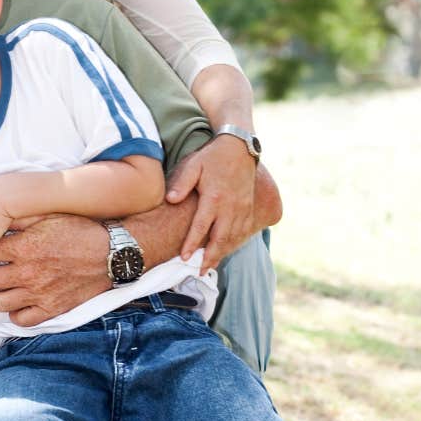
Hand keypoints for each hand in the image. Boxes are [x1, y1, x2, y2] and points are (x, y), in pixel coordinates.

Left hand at [0, 214, 109, 326]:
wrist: (110, 254)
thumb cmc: (79, 231)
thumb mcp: (49, 216)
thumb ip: (20, 220)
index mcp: (24, 248)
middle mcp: (27, 273)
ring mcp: (39, 294)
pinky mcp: (51, 309)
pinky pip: (21, 320)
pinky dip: (14, 313)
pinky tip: (17, 302)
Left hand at [165, 136, 256, 270]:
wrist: (240, 148)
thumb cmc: (212, 157)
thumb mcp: (193, 165)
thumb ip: (182, 184)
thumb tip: (170, 200)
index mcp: (214, 198)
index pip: (201, 227)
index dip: (192, 244)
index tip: (184, 257)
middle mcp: (230, 207)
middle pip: (220, 239)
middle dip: (210, 258)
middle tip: (199, 272)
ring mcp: (242, 209)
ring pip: (233, 238)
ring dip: (222, 254)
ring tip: (209, 266)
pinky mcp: (249, 208)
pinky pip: (243, 232)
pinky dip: (234, 244)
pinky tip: (225, 251)